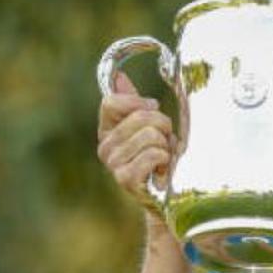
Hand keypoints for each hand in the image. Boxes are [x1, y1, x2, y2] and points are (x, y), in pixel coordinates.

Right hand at [96, 71, 176, 213]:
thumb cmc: (159, 158)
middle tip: (165, 142)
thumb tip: (119, 76)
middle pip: (142, 116)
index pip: (110, 101)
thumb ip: (134, 103)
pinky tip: (163, 171)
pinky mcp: (125, 178)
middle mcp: (104, 146)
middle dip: (164, 126)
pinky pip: (155, 153)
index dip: (137, 101)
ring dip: (167, 145)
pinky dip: (167, 160)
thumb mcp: (148, 126)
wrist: (165, 197)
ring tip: (164, 158)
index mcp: (107, 130)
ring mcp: (113, 163)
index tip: (153, 108)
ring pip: (152, 134)